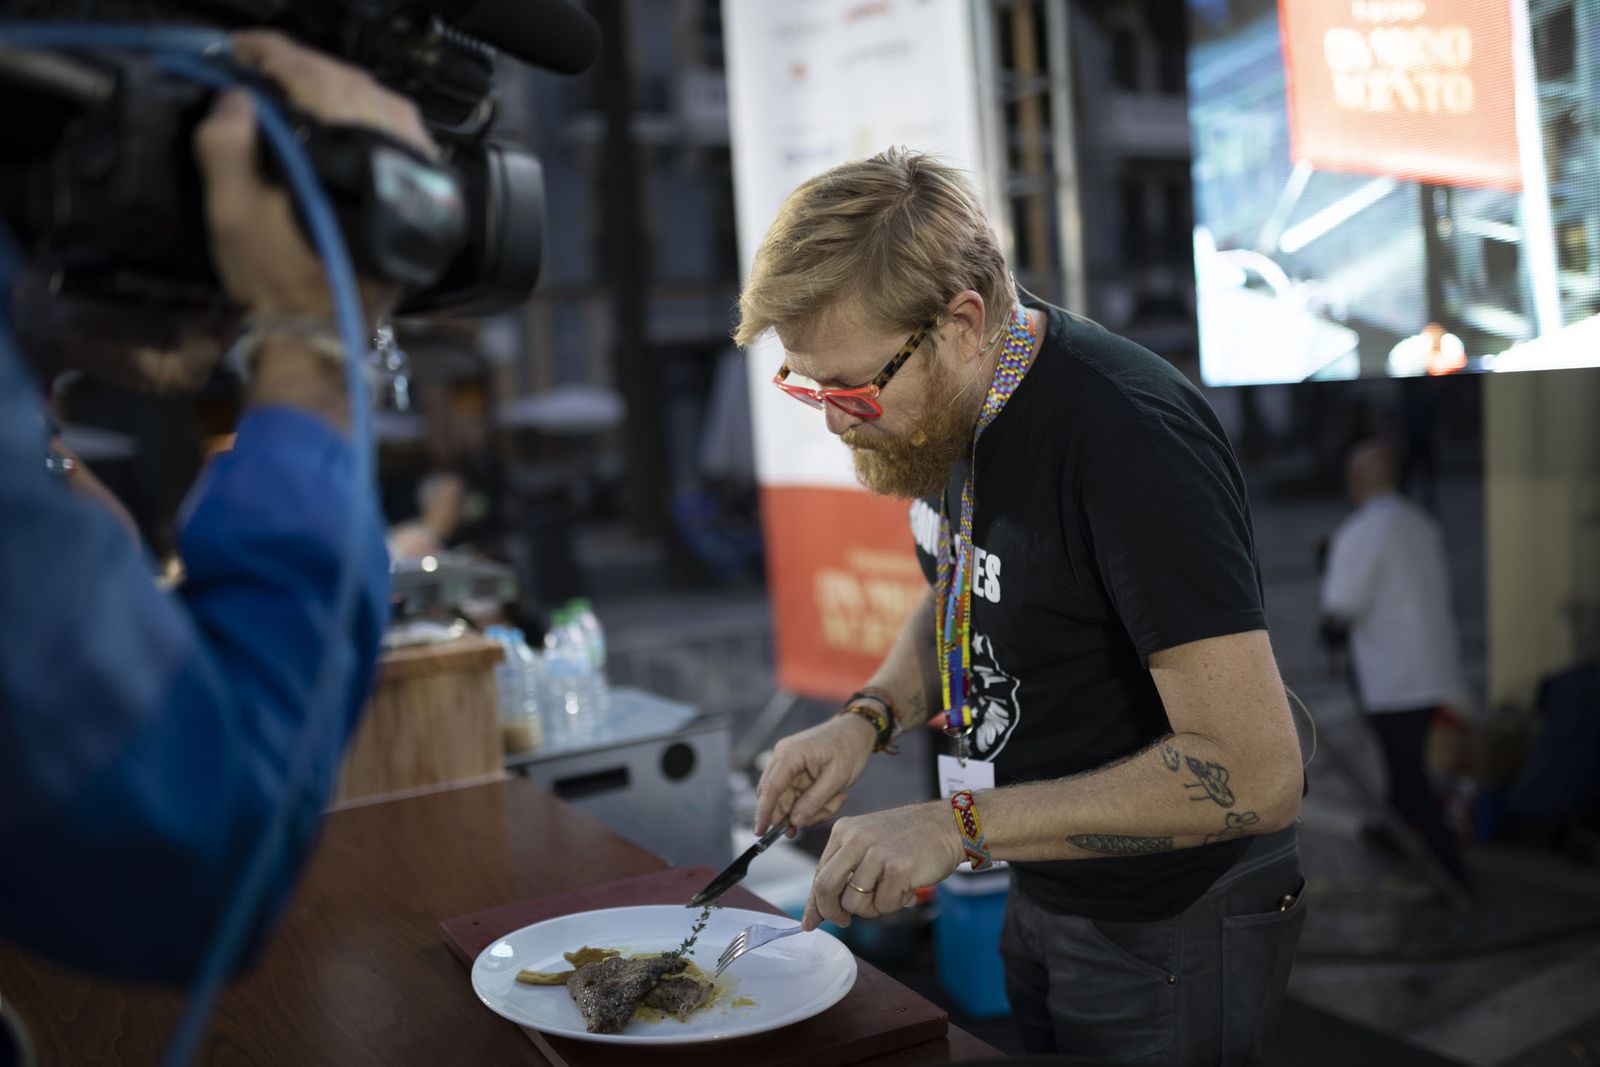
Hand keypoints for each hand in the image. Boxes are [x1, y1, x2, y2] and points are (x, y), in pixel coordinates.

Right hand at [193, 30, 436, 320]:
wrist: (324, 335)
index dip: (272, 55)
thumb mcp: (233, 214)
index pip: (312, 79)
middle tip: (265, 64)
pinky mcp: (423, 197)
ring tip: (299, 85)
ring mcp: (415, 177)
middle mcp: (391, 159)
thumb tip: (238, 97)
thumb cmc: (277, 280)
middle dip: (304, 67)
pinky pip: (402, 133)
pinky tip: (346, 117)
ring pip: (381, 104)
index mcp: (345, 157)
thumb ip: (227, 146)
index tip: (243, 49)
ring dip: (338, 86)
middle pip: (350, 85)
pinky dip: (371, 114)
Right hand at [754, 715, 875, 835]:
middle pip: (776, 797)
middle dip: (795, 814)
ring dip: (809, 809)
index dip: (763, 812)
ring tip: (835, 801)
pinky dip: (812, 803)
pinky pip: (796, 796)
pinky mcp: (794, 771)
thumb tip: (794, 822)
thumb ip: (814, 800)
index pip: (770, 788)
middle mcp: (782, 758)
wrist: (856, 730)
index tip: (760, 832)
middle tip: (822, 816)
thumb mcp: (837, 777)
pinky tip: (832, 798)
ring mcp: (787, 764)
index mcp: (790, 754)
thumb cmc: (849, 747)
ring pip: (787, 800)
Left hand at [802, 802, 962, 929]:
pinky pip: (884, 905)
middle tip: (844, 920)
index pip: (819, 874)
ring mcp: (877, 853)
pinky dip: (895, 903)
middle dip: (832, 912)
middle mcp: (856, 839)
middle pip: (826, 888)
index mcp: (844, 831)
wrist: (948, 824)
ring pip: (855, 903)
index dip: (815, 903)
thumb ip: (842, 872)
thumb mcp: (867, 844)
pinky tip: (907, 885)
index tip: (811, 922)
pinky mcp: (898, 868)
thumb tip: (813, 915)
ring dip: (873, 907)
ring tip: (890, 890)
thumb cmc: (908, 838)